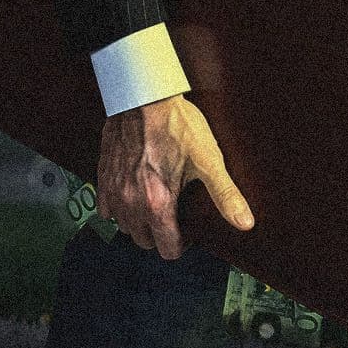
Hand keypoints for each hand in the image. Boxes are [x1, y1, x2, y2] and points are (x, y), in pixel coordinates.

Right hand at [96, 94, 253, 259]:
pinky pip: (106, 209)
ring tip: (157, 206)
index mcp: (158, 204)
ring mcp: (113, 192)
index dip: (182, 244)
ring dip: (140, 223)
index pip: (167, 248)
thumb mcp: (209, 161)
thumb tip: (245, 223)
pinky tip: (134, 195)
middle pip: (144, 241)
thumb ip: (225, 196)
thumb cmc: (177, 127)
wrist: (144, 99)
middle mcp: (131, 204)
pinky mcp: (102, 177)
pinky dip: (119, 208)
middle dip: (161, 235)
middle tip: (175, 218)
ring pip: (125, 226)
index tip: (190, 232)